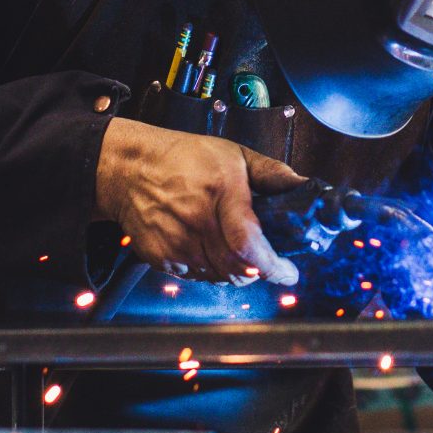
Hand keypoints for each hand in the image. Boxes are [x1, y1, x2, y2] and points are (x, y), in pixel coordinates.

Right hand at [96, 117, 308, 285]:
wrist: (130, 169)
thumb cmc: (182, 158)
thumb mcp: (234, 155)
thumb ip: (272, 174)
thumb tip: (303, 186)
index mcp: (220, 192)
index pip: (248, 245)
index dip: (272, 266)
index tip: (287, 272)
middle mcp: (196, 221)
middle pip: (237, 269)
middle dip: (258, 271)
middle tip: (267, 262)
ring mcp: (176, 243)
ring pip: (219, 276)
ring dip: (235, 270)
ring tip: (234, 247)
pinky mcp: (161, 257)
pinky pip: (196, 276)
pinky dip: (210, 269)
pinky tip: (209, 246)